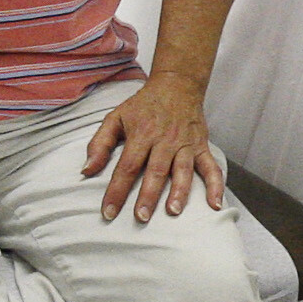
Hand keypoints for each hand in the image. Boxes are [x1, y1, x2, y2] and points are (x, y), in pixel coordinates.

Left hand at [83, 74, 227, 222]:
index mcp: (141, 135)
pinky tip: (215, 204)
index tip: (109, 212)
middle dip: (148, 196)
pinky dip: (216, 185)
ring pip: (183, 171)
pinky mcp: (201, 146)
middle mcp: (164, 141)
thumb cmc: (143, 105)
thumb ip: (99, 144)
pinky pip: (211, 167)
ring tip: (173, 211)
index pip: (127, 167)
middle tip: (140, 217)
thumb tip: (86, 170)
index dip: (117, 191)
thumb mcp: (115, 118)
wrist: (177, 84)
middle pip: (155, 171)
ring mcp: (185, 145)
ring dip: (179, 192)